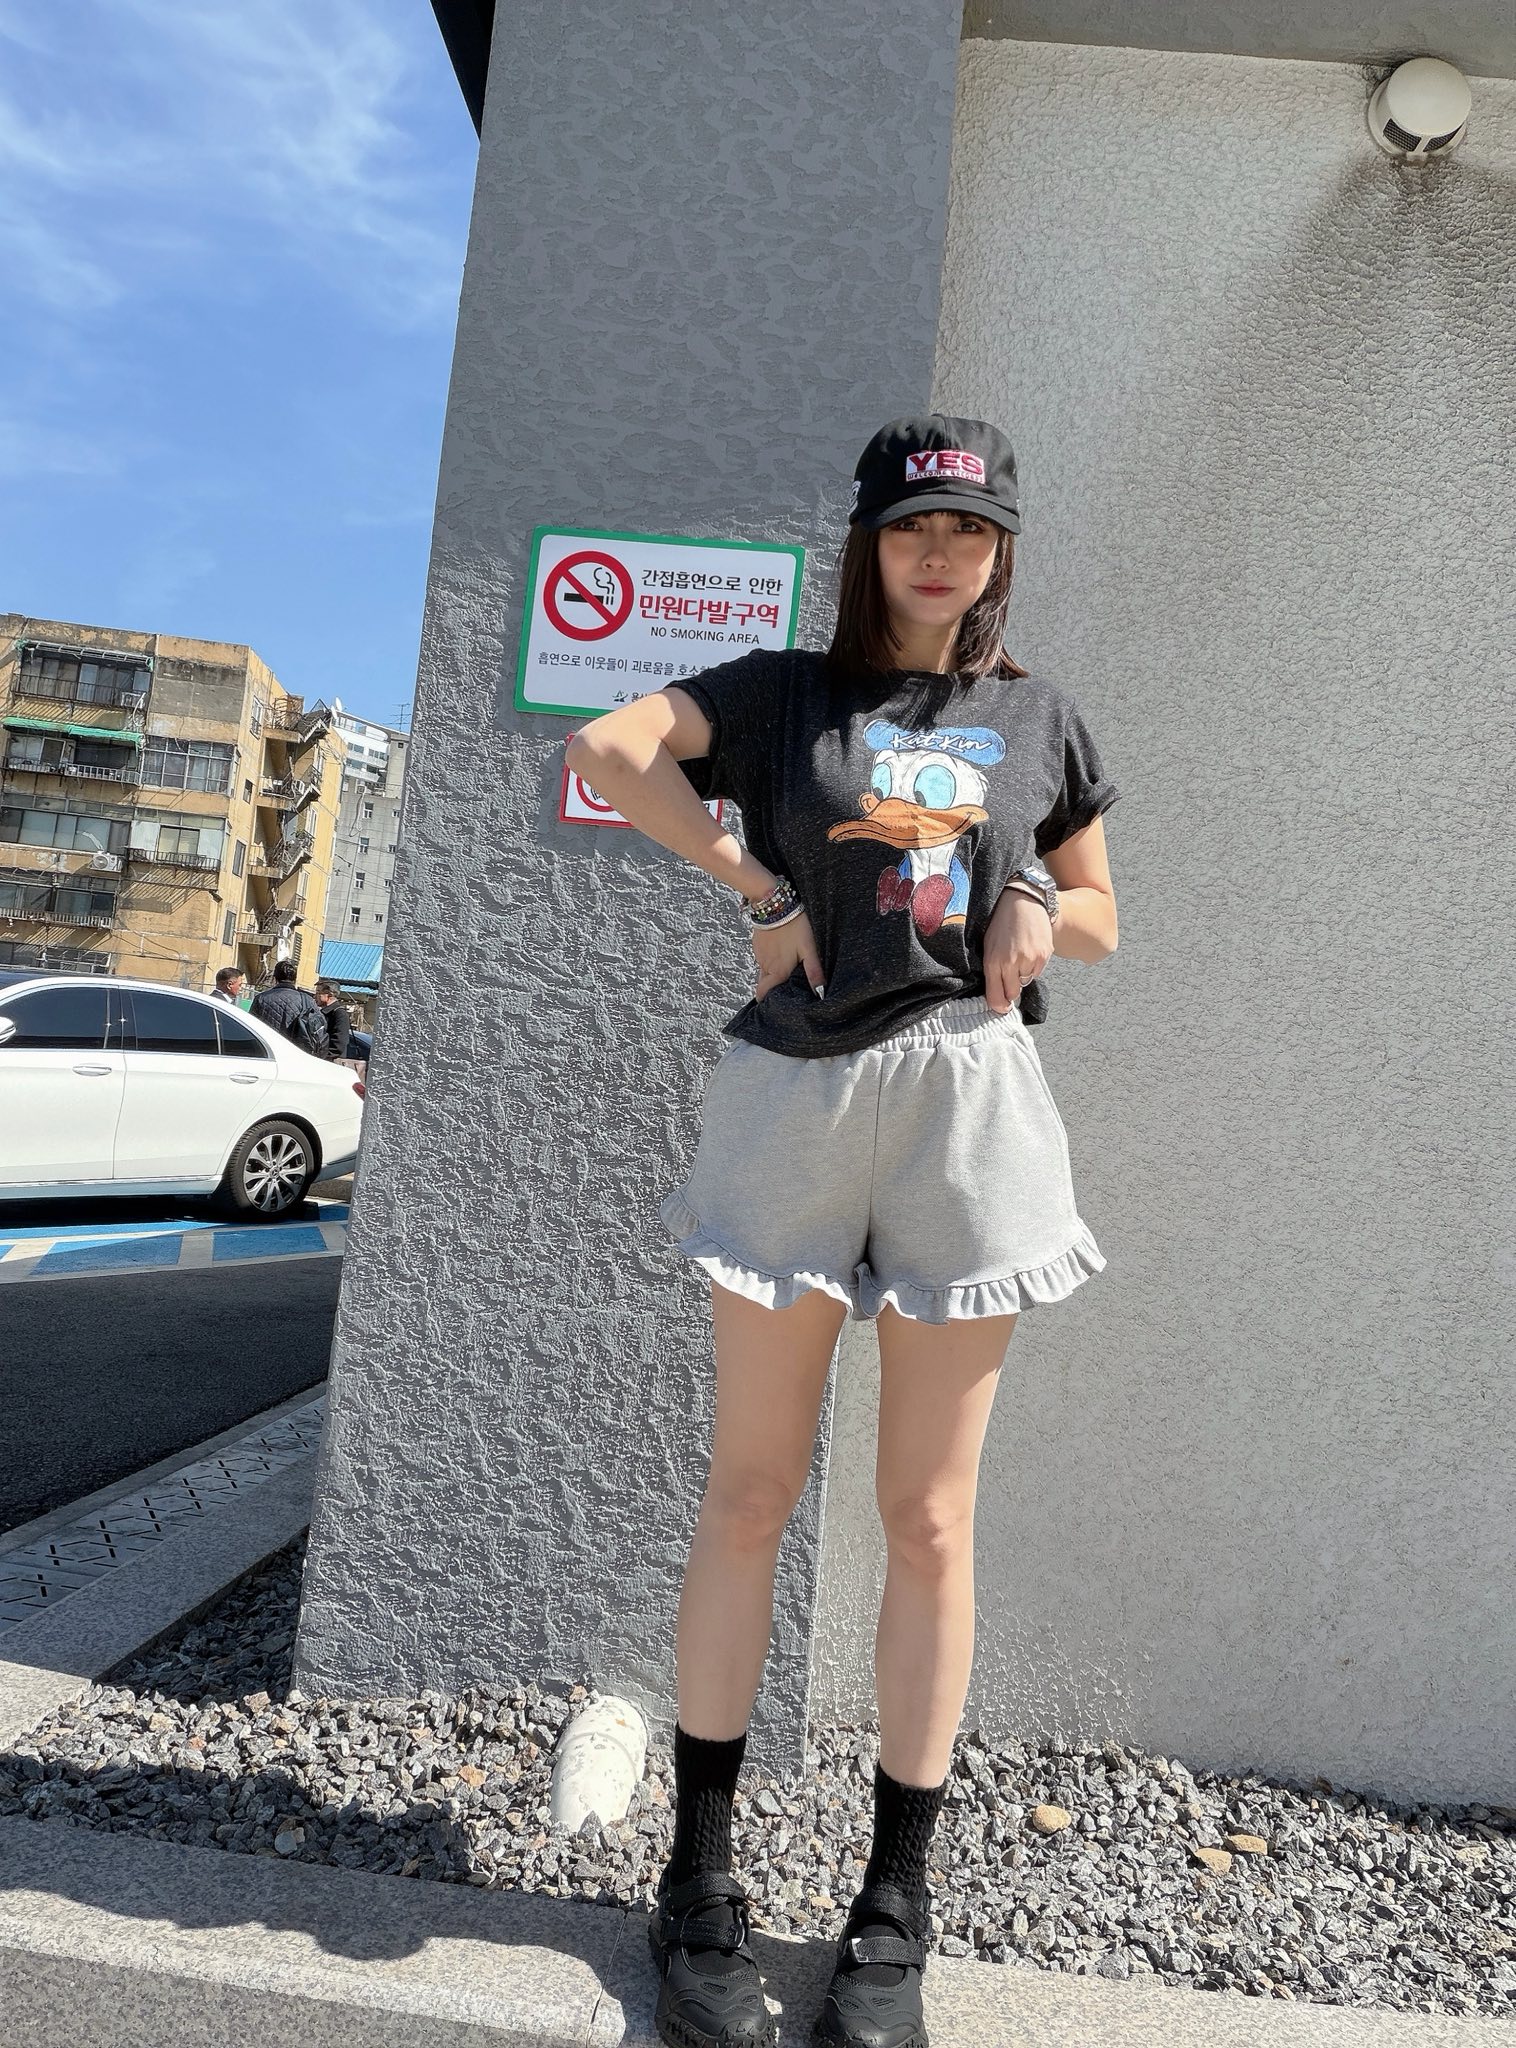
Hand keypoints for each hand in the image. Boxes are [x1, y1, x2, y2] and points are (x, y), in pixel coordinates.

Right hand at [751, 908, 823, 1000]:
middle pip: (763, 985)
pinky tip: (780, 951)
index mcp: (778, 971)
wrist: (775, 904)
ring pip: (763, 971)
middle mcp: (765, 966)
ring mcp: (759, 955)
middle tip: (785, 984)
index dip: (767, 1000)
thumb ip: (813, 971)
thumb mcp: (809, 949)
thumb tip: (820, 991)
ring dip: (772, 972)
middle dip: (771, 988)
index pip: (763, 994)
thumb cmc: (795, 927)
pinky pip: (761, 958)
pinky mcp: (757, 945)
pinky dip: (769, 959)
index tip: (775, 1001)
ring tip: (786, 964)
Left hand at [984, 888, 1053, 1013]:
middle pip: (1013, 993)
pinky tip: (1029, 950)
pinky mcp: (1044, 955)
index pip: (996, 996)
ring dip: (1023, 974)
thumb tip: (999, 996)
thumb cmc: (1001, 922)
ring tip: (1019, 954)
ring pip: (1026, 981)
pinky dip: (1033, 966)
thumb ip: (991, 970)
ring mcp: (1029, 960)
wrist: (1023, 900)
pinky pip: (1038, 971)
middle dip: (1011, 989)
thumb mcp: (988, 945)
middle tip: (1010, 975)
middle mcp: (1011, 963)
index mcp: (993, 961)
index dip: (999, 1006)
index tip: (1001, 1007)